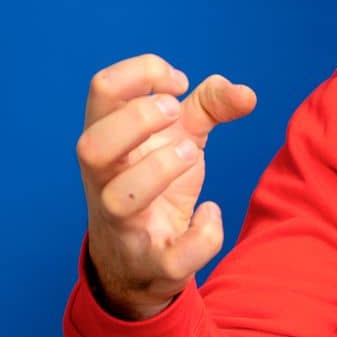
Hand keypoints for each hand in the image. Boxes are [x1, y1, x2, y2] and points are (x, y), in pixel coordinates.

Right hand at [75, 53, 257, 319]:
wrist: (144, 263)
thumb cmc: (156, 183)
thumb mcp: (181, 136)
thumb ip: (211, 105)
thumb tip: (245, 94)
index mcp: (109, 139)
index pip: (100, 89)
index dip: (142, 73)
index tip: (177, 83)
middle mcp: (104, 181)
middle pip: (91, 145)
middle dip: (139, 120)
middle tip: (175, 113)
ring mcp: (122, 225)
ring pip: (119, 198)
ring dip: (161, 169)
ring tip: (190, 154)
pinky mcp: (152, 263)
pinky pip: (172, 258)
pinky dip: (203, 233)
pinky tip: (210, 212)